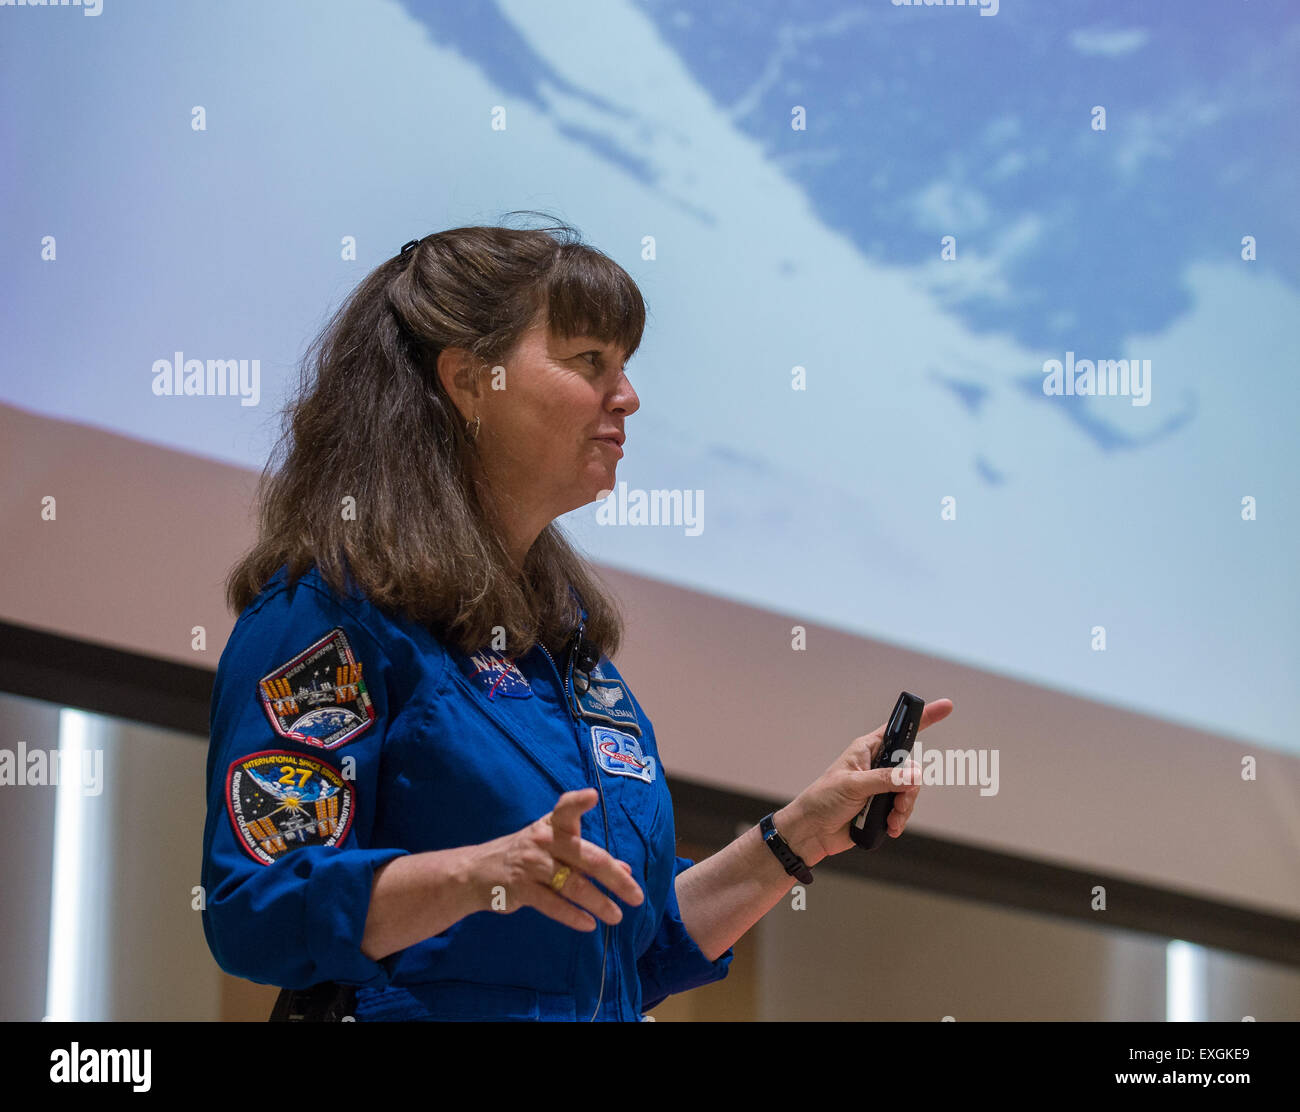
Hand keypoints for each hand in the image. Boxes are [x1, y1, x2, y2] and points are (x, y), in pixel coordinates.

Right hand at [467, 788, 643, 930]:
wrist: (477, 871)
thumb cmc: (527, 855)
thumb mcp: (555, 847)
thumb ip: (587, 856)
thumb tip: (625, 871)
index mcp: (552, 825)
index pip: (565, 809)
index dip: (578, 801)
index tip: (592, 795)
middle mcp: (543, 841)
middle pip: (586, 857)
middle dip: (615, 878)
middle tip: (636, 896)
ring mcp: (530, 864)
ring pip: (573, 885)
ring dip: (599, 902)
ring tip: (617, 916)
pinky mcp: (519, 888)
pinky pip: (552, 904)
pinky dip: (573, 915)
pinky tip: (589, 924)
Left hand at [775, 698, 953, 865]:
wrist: (812, 832)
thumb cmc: (822, 800)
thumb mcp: (852, 786)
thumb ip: (884, 779)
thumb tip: (913, 775)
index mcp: (867, 749)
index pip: (899, 728)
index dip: (923, 716)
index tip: (946, 706)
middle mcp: (876, 765)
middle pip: (911, 768)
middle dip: (910, 789)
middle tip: (898, 804)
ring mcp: (880, 786)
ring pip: (909, 791)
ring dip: (904, 808)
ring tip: (891, 821)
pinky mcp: (881, 806)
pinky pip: (903, 809)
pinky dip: (900, 820)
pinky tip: (890, 828)